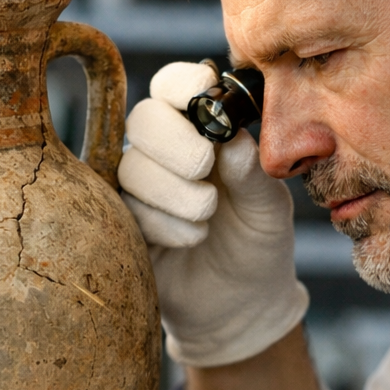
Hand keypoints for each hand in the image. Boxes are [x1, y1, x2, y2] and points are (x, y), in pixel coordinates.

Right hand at [119, 62, 308, 366]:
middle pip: (144, 119)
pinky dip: (162, 224)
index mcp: (202, 128)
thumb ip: (253, 174)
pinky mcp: (120, 222)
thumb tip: (234, 140)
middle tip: (205, 170)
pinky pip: (123, 209)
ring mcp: (138, 186)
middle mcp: (164, 150)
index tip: (203, 92)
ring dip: (175, 193)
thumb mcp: (269, 209)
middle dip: (176, 144)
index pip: (174, 85)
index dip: (182, 83)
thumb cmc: (258, 244)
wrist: (239, 306)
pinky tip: (192, 238)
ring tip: (208, 217)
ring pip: (132, 167)